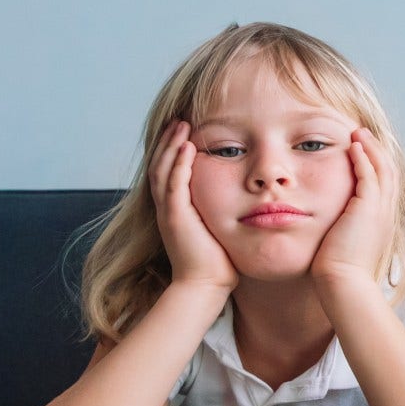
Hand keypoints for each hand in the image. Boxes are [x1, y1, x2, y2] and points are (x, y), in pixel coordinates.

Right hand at [150, 120, 236, 290]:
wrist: (206, 286)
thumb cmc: (218, 261)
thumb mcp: (219, 227)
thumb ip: (222, 209)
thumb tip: (243, 196)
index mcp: (176, 208)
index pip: (169, 171)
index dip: (174, 149)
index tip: (185, 129)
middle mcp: (168, 207)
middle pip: (161, 164)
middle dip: (168, 140)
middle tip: (179, 119)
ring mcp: (169, 212)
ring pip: (162, 170)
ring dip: (171, 145)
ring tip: (181, 124)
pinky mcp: (175, 218)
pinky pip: (173, 185)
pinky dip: (178, 165)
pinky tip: (186, 147)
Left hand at [312, 127, 394, 286]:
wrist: (344, 283)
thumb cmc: (338, 270)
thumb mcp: (344, 242)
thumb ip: (343, 227)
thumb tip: (330, 222)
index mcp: (381, 221)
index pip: (385, 185)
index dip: (376, 164)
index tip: (362, 150)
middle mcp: (386, 213)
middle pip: (389, 172)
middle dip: (376, 150)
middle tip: (362, 133)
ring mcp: (380, 210)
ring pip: (383, 169)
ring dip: (371, 148)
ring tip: (358, 133)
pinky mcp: (369, 209)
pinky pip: (371, 175)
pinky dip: (364, 158)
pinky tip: (353, 147)